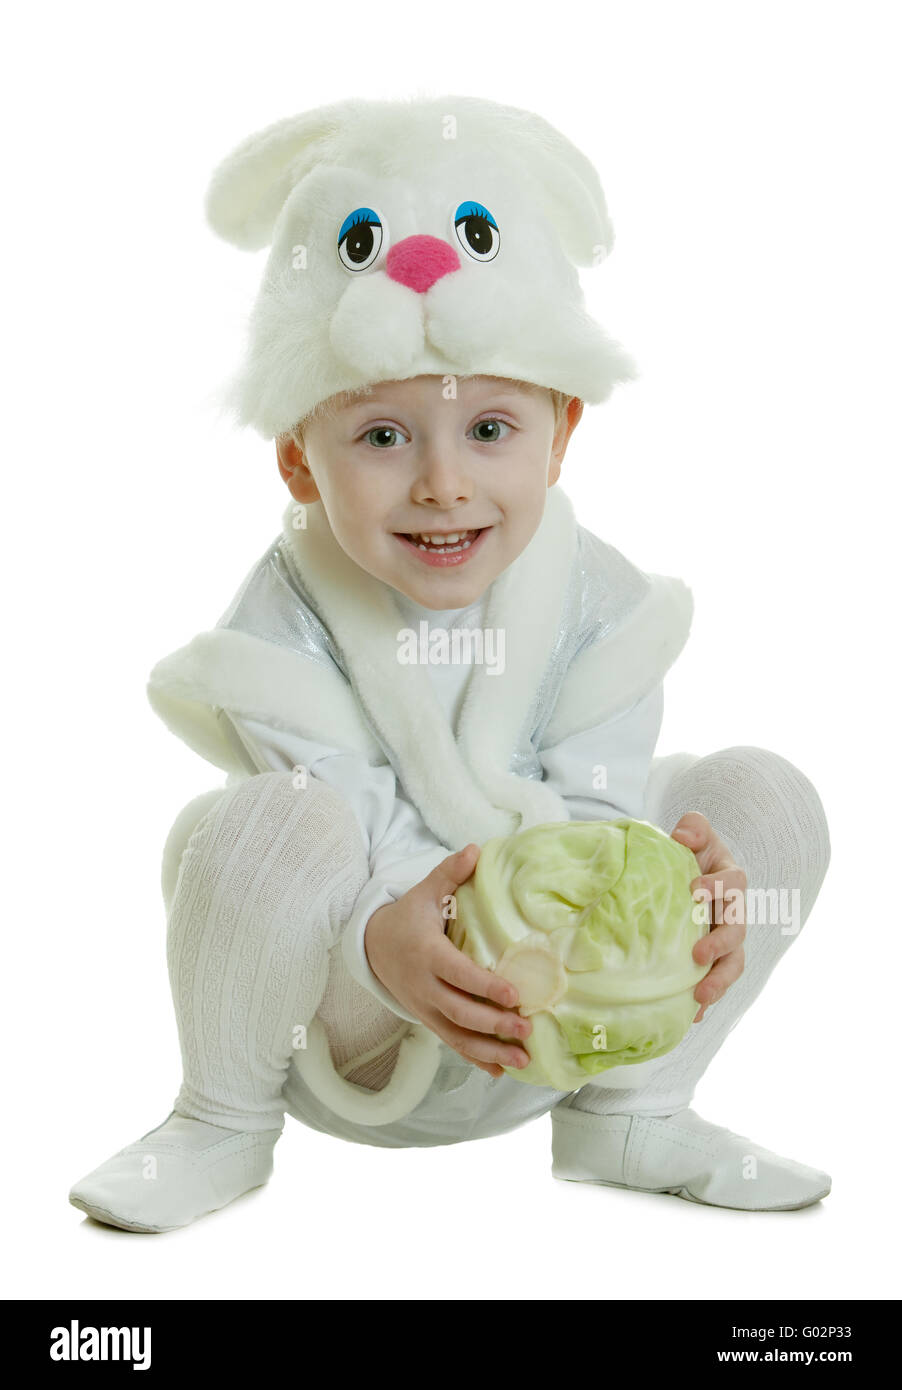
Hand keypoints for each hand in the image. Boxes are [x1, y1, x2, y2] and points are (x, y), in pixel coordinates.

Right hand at [364, 844, 531, 1077]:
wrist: (372, 948)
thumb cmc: (407, 919)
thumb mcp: (423, 893)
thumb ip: (449, 875)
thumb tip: (476, 850)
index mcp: (427, 955)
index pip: (458, 974)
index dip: (485, 986)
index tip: (514, 993)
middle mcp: (425, 988)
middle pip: (460, 1012)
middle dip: (494, 1023)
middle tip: (526, 1027)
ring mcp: (425, 1009)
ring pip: (458, 1035)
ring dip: (490, 1050)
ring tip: (522, 1058)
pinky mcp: (428, 1021)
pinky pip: (453, 1044)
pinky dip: (476, 1060)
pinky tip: (502, 1070)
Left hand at [670, 812, 746, 1022]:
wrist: (687, 874)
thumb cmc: (692, 853)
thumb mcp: (695, 833)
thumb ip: (694, 828)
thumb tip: (684, 834)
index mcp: (731, 880)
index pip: (733, 882)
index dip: (717, 885)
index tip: (694, 887)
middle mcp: (734, 913)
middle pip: (737, 932)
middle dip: (721, 945)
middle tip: (699, 954)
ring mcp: (725, 940)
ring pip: (732, 964)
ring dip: (719, 982)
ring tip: (701, 997)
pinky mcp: (713, 960)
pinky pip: (714, 981)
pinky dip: (704, 1001)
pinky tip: (689, 1018)